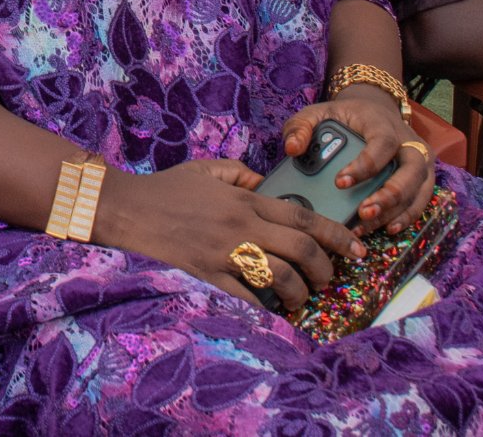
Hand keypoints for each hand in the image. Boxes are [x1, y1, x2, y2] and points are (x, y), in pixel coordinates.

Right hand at [92, 158, 363, 311]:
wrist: (125, 209)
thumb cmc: (165, 188)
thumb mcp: (206, 169)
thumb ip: (240, 174)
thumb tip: (265, 184)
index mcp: (244, 199)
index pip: (303, 216)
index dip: (336, 235)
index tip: (357, 248)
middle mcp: (240, 226)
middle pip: (300, 249)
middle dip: (325, 268)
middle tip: (330, 278)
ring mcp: (224, 253)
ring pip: (280, 277)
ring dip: (300, 292)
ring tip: (302, 298)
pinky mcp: (206, 276)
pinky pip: (246, 298)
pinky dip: (265, 308)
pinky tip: (273, 312)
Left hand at [281, 89, 434, 235]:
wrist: (374, 112)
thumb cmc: (346, 117)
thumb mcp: (320, 113)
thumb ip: (301, 126)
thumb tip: (292, 149)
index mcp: (382, 124)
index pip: (382, 143)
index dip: (365, 165)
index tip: (340, 182)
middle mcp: (408, 142)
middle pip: (411, 170)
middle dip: (389, 195)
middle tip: (363, 212)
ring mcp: (420, 161)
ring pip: (418, 190)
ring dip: (395, 211)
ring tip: (367, 226)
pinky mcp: (423, 178)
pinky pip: (421, 201)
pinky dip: (406, 217)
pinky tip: (386, 229)